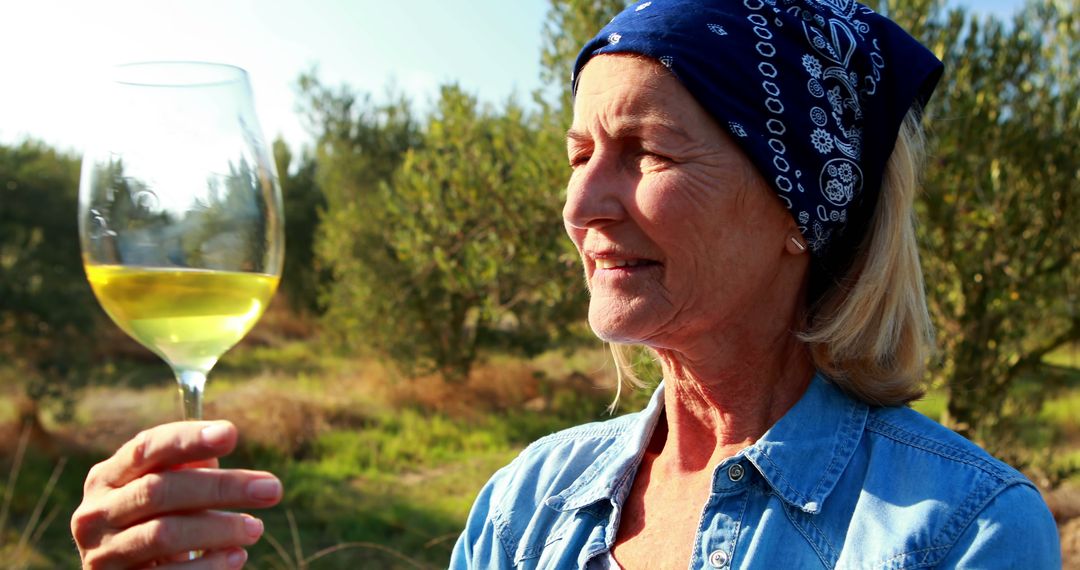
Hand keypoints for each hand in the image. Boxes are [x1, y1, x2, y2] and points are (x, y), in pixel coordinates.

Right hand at [71, 421, 282, 568]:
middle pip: (160, 490)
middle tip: (272, 489)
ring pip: (163, 534)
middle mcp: (96, 513)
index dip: (187, 439)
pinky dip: (207, 566)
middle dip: (221, 487)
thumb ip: (187, 467)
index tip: (231, 433)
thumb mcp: (166, 492)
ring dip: (218, 528)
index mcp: (108, 477)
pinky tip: (236, 556)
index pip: (147, 448)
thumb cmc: (155, 523)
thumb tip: (219, 439)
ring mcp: (103, 554)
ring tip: (255, 528)